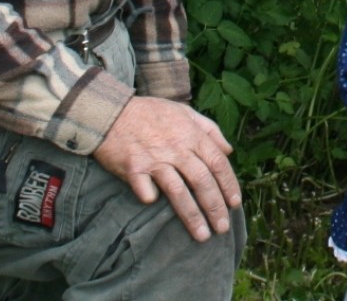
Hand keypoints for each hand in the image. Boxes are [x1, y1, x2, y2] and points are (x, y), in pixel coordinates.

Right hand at [93, 95, 240, 241]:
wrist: (111, 112)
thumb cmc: (150, 112)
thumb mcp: (185, 111)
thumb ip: (209, 129)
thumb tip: (228, 150)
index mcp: (191, 134)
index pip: (218, 163)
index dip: (229, 184)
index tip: (235, 204)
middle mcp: (176, 148)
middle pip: (202, 181)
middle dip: (215, 207)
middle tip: (222, 228)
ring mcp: (155, 159)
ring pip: (179, 191)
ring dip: (192, 215)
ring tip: (202, 235)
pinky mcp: (134, 168)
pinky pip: (146, 190)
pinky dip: (151, 198)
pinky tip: (154, 205)